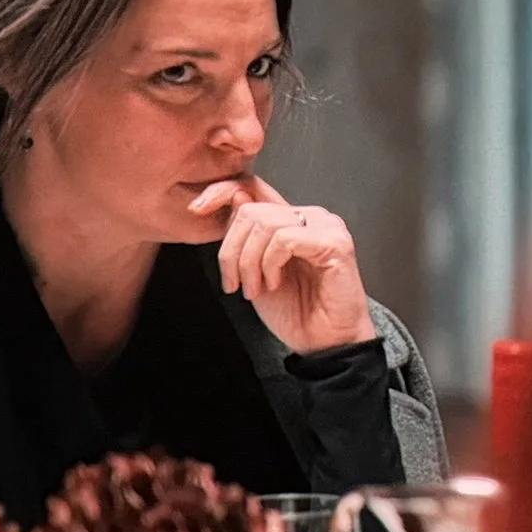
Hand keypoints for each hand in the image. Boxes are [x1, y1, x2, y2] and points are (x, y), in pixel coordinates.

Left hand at [187, 175, 379, 355]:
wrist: (323, 344)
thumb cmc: (295, 311)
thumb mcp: (253, 269)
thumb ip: (245, 236)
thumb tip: (231, 197)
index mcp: (292, 219)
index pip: (253, 187)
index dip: (220, 191)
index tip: (196, 209)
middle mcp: (312, 217)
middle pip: (251, 209)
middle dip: (232, 250)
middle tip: (235, 283)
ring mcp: (326, 227)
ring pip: (265, 223)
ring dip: (249, 262)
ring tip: (255, 288)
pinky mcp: (335, 242)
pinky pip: (284, 239)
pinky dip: (269, 264)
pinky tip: (274, 284)